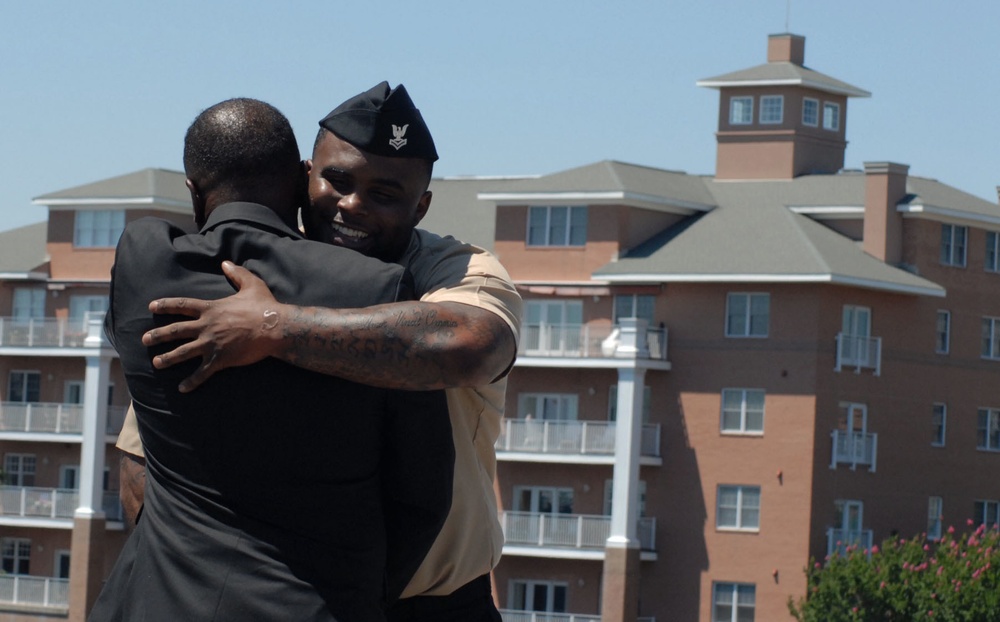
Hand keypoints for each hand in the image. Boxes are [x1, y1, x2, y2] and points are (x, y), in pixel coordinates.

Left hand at [142, 261, 283, 391]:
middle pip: (175, 330)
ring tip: (156, 363)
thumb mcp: (252, 284)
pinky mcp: (220, 359)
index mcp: (211, 308)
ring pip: (183, 352)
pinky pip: (202, 372)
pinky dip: (192, 381)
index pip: (182, 305)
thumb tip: (225, 262)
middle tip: (145, 339)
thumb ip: (237, 273)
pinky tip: (182, 389)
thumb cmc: (264, 306)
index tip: (151, 306)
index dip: (165, 305)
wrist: (274, 327)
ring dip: (168, 358)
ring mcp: (211, 343)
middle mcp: (206, 326)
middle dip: (158, 335)